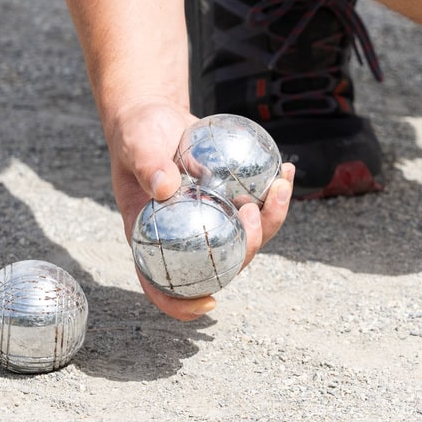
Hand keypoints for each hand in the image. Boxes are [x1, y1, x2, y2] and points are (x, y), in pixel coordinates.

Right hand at [104, 99, 294, 320]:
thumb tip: (166, 188)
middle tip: (253, 212)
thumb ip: (147, 165)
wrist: (156, 116)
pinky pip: (256, 206)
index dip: (181, 305)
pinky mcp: (229, 200)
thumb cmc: (137, 135)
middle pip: (219, 263)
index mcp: (152, 239)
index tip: (210, 303)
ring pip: (245, 236)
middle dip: (246, 248)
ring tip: (280, 186)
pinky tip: (285, 170)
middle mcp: (185, 237)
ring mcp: (210, 221)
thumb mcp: (136, 145)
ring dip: (271, 219)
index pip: (160, 284)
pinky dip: (274, 193)